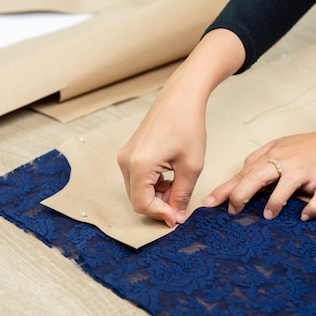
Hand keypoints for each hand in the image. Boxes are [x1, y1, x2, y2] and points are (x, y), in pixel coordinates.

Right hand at [117, 77, 207, 226]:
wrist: (181, 97)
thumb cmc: (188, 125)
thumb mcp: (191, 166)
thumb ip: (182, 195)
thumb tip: (176, 217)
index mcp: (139, 165)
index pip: (143, 205)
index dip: (161, 214)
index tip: (179, 216)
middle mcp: (126, 161)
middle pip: (137, 199)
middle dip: (159, 205)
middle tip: (180, 203)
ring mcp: (125, 156)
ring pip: (137, 190)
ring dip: (156, 195)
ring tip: (178, 185)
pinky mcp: (129, 152)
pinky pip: (137, 178)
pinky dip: (152, 184)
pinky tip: (170, 175)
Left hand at [203, 102, 315, 220]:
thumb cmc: (310, 146)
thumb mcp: (280, 147)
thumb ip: (259, 160)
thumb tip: (240, 174)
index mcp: (272, 155)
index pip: (243, 173)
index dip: (225, 189)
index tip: (208, 204)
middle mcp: (287, 161)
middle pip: (257, 176)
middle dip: (241, 194)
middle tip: (233, 211)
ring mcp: (307, 171)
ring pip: (286, 185)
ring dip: (275, 202)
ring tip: (268, 216)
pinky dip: (312, 208)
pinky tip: (305, 217)